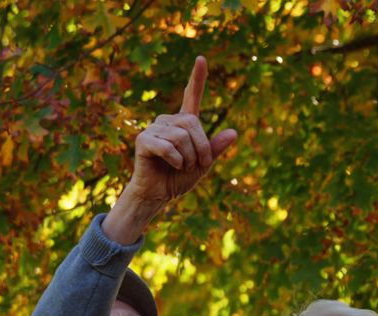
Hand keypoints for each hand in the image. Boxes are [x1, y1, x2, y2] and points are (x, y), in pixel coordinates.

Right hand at [102, 56, 237, 243]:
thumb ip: (215, 148)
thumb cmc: (178, 178)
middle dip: (202, 147)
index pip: (191, 96)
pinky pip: (167, 145)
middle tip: (198, 164)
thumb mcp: (203, 164)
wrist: (158, 194)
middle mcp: (168, 121)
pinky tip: (172, 165)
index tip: (201, 58)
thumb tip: (234, 132)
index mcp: (183, 124)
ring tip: (182, 166)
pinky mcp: (143, 140)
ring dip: (188, 157)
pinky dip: (176, 160)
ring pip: (181, 136)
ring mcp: (154, 129)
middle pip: (192, 123)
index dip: (197, 78)